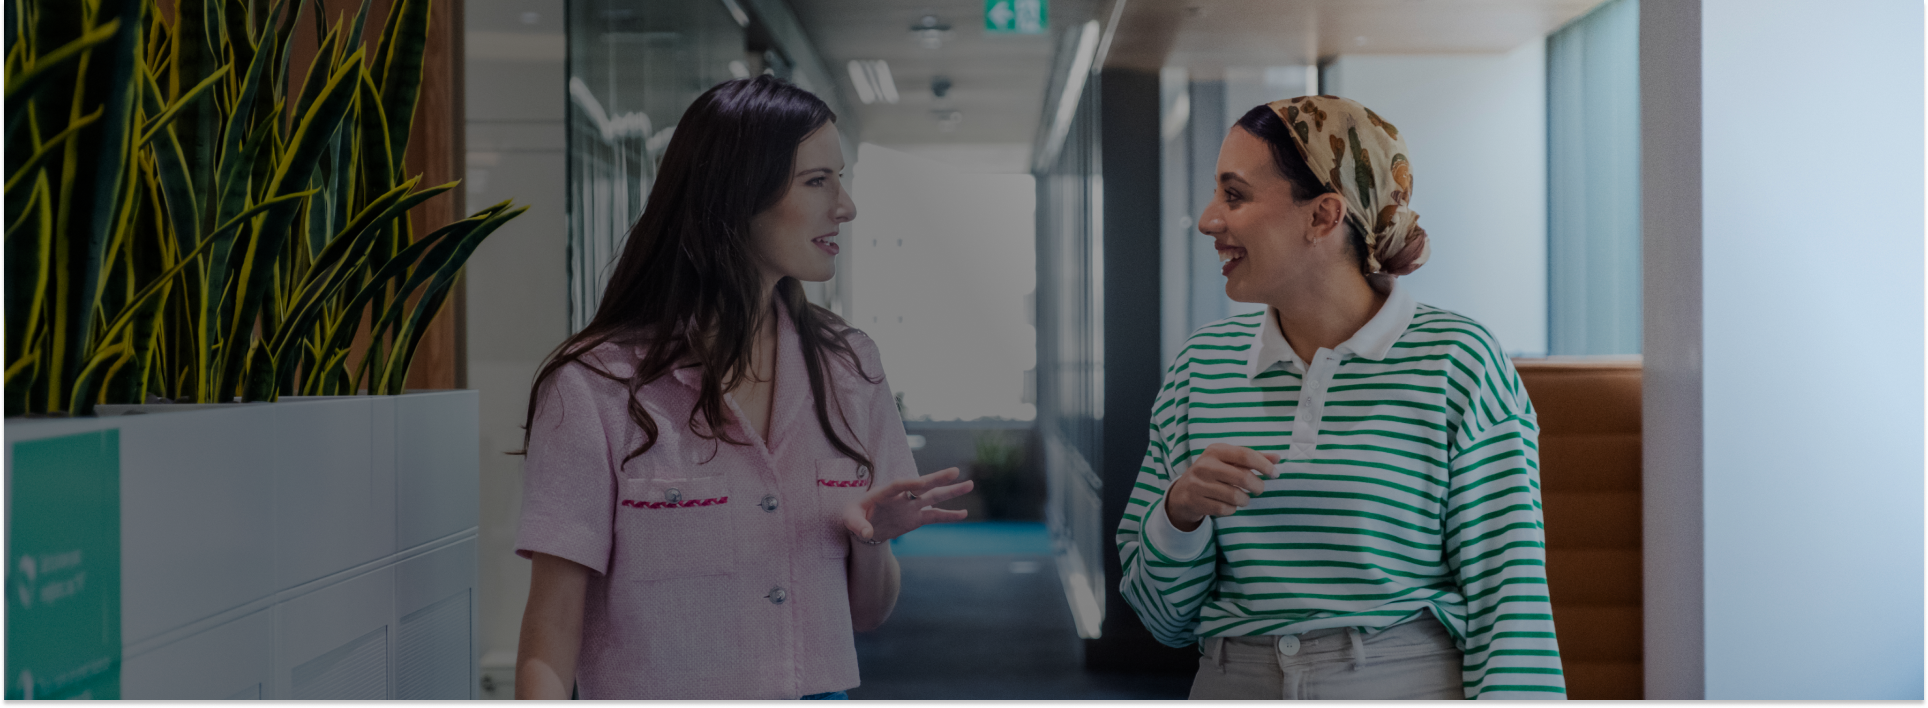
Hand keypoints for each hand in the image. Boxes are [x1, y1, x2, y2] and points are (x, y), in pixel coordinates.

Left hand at [843, 468, 974, 543]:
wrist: (863, 525)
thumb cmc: (853, 517)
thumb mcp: (850, 520)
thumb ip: (858, 526)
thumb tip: (867, 534)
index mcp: (883, 493)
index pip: (898, 486)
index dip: (910, 484)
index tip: (922, 482)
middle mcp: (900, 497)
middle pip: (921, 485)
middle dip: (936, 479)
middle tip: (955, 471)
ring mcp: (910, 506)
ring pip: (933, 497)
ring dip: (950, 492)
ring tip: (970, 484)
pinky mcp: (916, 518)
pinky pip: (935, 516)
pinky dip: (948, 515)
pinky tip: (964, 513)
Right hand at [1165, 443, 1278, 531]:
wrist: (1182, 492)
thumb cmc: (1212, 473)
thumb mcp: (1228, 461)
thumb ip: (1252, 458)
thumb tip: (1277, 458)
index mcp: (1216, 450)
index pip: (1245, 455)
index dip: (1264, 465)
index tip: (1275, 474)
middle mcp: (1205, 465)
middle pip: (1243, 477)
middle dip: (1257, 486)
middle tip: (1259, 489)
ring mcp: (1198, 484)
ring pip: (1235, 496)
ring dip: (1244, 500)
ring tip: (1242, 498)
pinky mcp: (1195, 501)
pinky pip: (1224, 509)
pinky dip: (1232, 510)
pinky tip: (1228, 505)